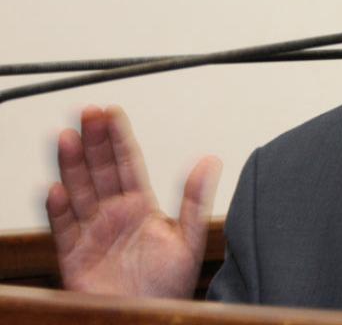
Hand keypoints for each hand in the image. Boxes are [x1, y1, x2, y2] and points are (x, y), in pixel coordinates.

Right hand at [46, 105, 221, 297]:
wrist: (146, 320)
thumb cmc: (167, 286)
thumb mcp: (189, 239)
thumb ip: (195, 199)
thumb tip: (210, 160)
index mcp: (140, 206)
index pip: (128, 163)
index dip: (119, 137)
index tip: (112, 111)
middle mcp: (114, 214)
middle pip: (100, 170)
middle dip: (93, 140)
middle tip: (87, 111)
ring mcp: (92, 233)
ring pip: (78, 191)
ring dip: (71, 164)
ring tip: (66, 136)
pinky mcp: (74, 257)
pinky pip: (63, 229)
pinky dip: (58, 210)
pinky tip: (56, 189)